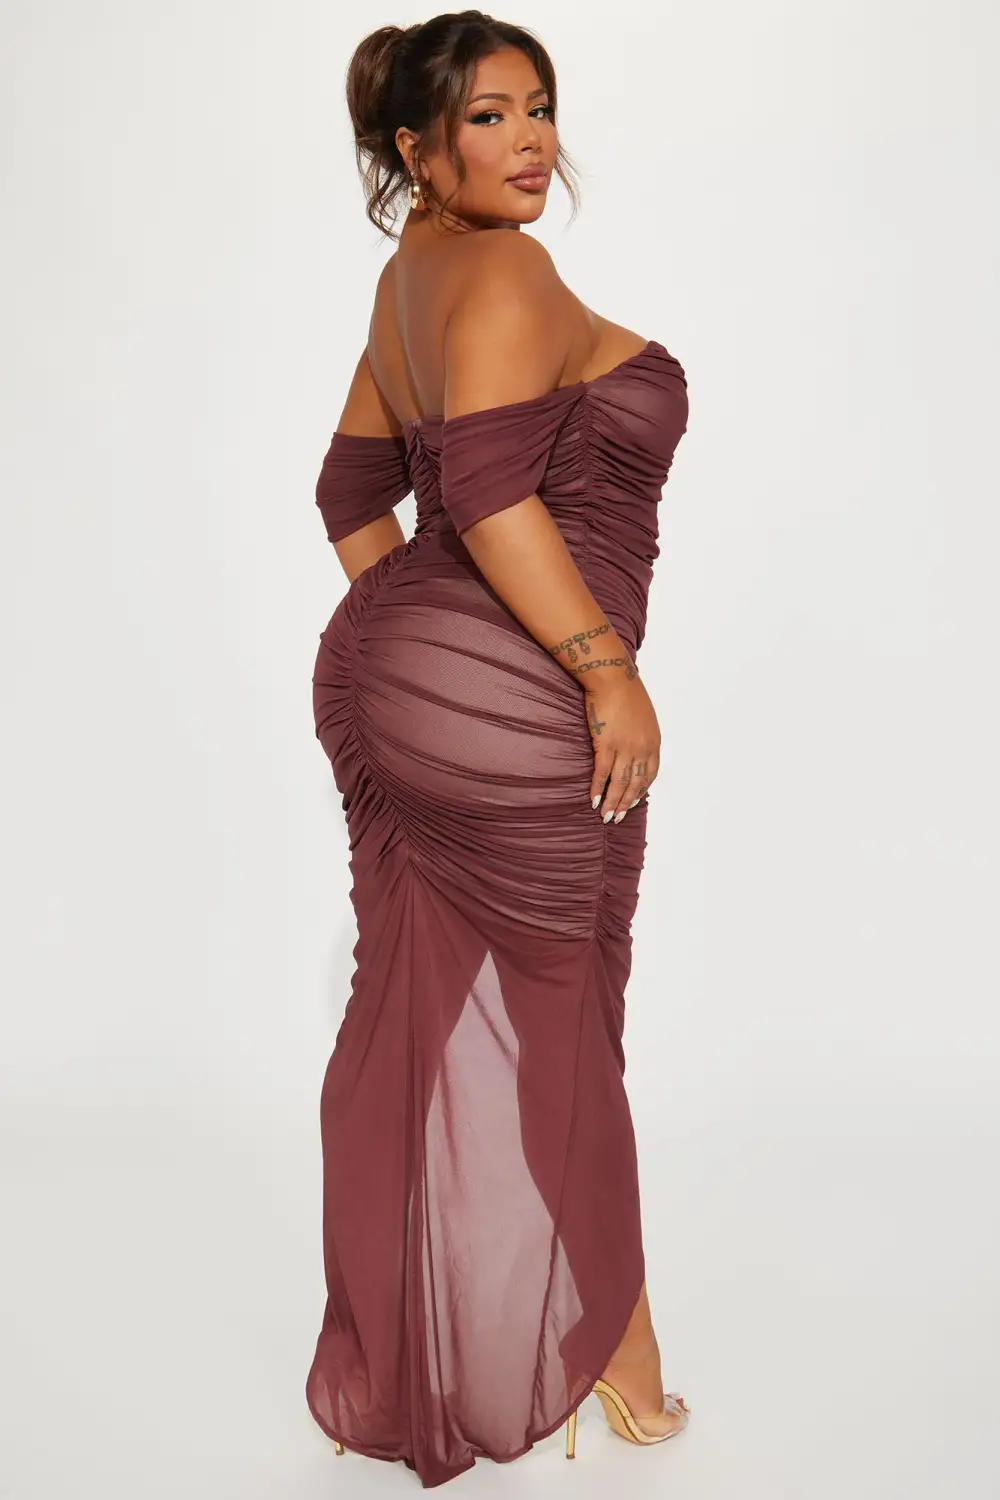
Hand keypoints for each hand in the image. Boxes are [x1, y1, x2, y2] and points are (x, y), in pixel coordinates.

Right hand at [585, 675, 660, 821]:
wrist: (612, 677)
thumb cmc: (626, 691)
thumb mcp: (643, 715)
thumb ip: (642, 734)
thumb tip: (635, 745)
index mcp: (653, 741)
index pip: (650, 775)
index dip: (641, 791)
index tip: (633, 802)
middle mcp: (642, 748)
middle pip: (635, 784)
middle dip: (626, 803)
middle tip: (617, 818)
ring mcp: (624, 747)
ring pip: (619, 783)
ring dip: (612, 802)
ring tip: (606, 816)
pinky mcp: (606, 744)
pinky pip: (602, 773)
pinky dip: (598, 789)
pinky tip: (594, 800)